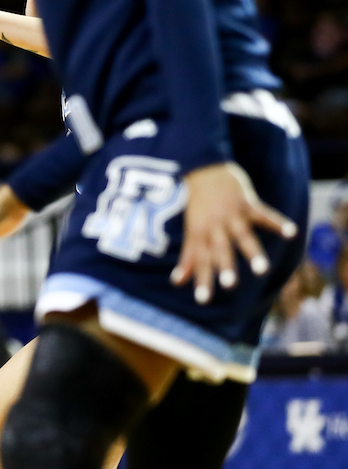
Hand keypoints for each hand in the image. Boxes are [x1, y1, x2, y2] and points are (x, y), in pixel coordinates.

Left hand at [171, 162, 297, 303]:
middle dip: (224, 266)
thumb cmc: (197, 205)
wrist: (203, 167)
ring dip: (252, 252)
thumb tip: (176, 282)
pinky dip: (277, 222)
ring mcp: (232, 214)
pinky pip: (264, 213)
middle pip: (220, 249)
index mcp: (200, 234)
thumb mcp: (191, 230)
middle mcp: (215, 227)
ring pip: (243, 235)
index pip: (199, 260)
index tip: (203, 300)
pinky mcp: (247, 202)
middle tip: (229, 286)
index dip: (200, 279)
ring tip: (262, 270)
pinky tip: (291, 232)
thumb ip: (188, 257)